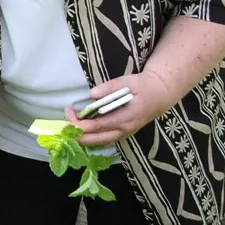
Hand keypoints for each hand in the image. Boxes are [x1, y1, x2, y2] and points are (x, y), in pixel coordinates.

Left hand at [65, 70, 179, 146]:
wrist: (160, 95)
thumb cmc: (143, 86)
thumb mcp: (128, 81)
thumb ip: (110, 88)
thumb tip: (93, 94)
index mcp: (127, 117)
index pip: (100, 126)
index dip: (83, 125)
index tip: (70, 117)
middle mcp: (125, 130)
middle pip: (97, 139)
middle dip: (78, 134)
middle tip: (64, 123)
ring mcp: (124, 134)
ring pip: (99, 142)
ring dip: (82, 136)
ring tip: (68, 124)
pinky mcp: (122, 134)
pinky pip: (103, 140)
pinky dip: (90, 137)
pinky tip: (79, 129)